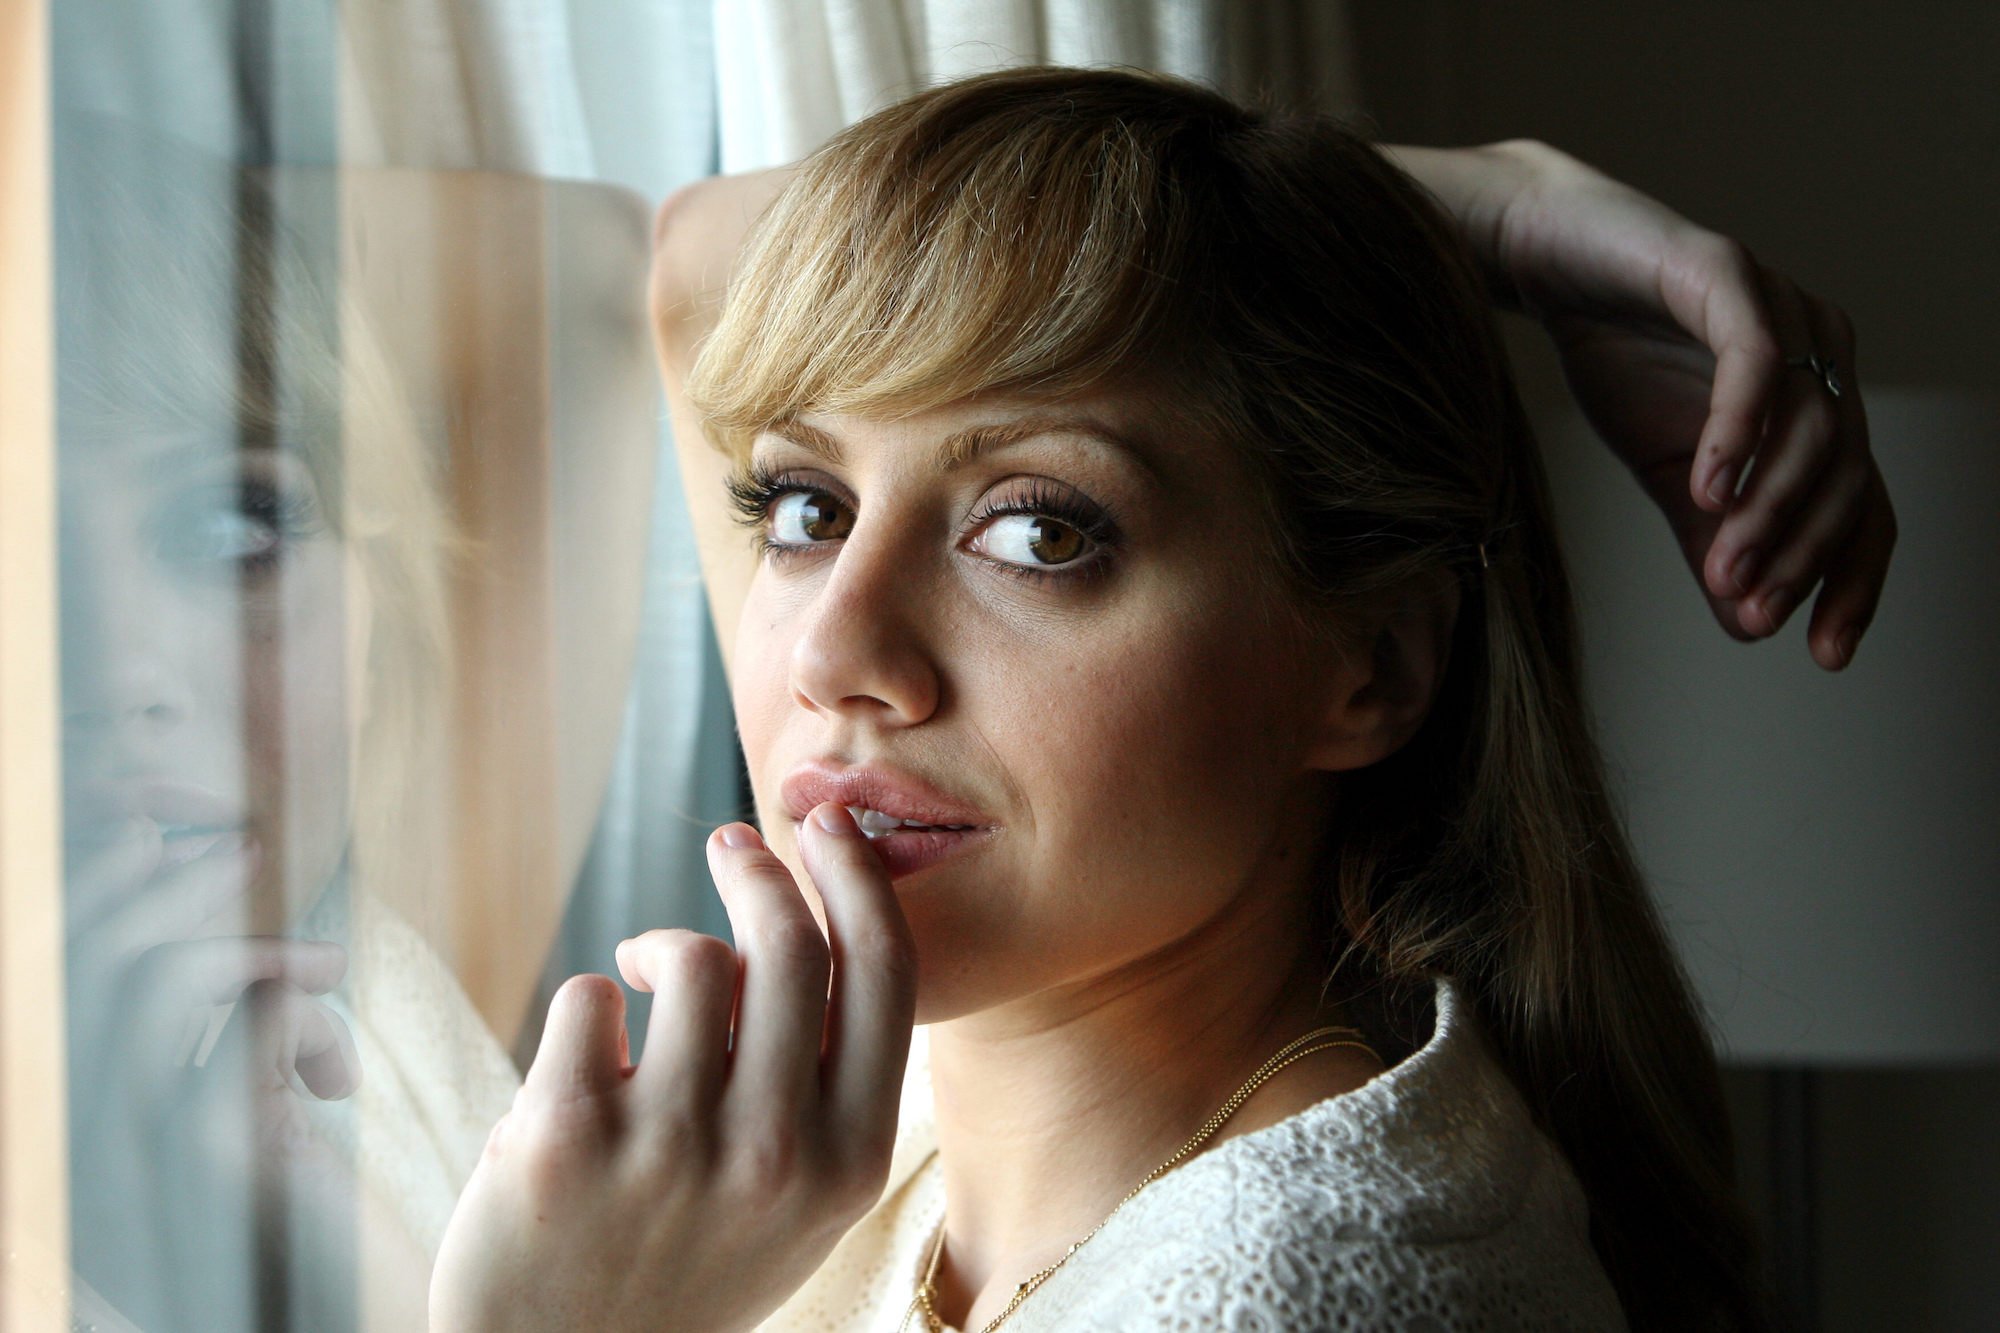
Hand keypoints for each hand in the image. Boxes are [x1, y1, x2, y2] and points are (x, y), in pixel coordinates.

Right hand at [63, 818, 365, 1325]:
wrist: (376, 1330)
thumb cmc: (320, 1227)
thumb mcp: (256, 1115)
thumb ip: (224, 1033)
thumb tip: (236, 908)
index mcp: (80, 1132)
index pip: (46, 973)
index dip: (90, 877)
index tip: (154, 814)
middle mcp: (77, 1146)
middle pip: (78, 959)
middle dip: (159, 879)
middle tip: (243, 853)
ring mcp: (126, 1154)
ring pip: (145, 977)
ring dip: (244, 940)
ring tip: (322, 966)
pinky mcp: (204, 1157)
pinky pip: (231, 1021)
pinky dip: (295, 1006)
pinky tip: (330, 1056)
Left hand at [430, 803, 917, 1332]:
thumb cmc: (691, 1256)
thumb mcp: (802, 1195)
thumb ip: (826, 1078)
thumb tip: (815, 909)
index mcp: (849, 1162)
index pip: (884, 976)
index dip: (860, 880)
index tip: (831, 826)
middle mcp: (772, 1155)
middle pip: (790, 944)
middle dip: (761, 869)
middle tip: (733, 845)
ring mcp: (667, 1148)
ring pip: (692, 959)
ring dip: (664, 948)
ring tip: (645, 982)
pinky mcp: (562, 1138)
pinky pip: (591, 996)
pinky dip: (592, 1005)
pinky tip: (586, 1062)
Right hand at [1401, 141, 1896, 669]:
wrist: (1551, 261)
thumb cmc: (1618, 356)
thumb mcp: (1666, 473)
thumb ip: (1713, 542)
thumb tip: (1750, 627)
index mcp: (1818, 403)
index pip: (1865, 506)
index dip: (1852, 581)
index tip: (1822, 653)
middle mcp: (1822, 353)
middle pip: (1846, 473)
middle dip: (1801, 553)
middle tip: (1750, 611)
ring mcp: (1784, 309)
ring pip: (1811, 425)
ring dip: (1768, 509)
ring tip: (1721, 568)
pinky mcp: (1729, 275)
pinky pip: (1756, 361)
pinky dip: (1738, 431)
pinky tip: (1705, 488)